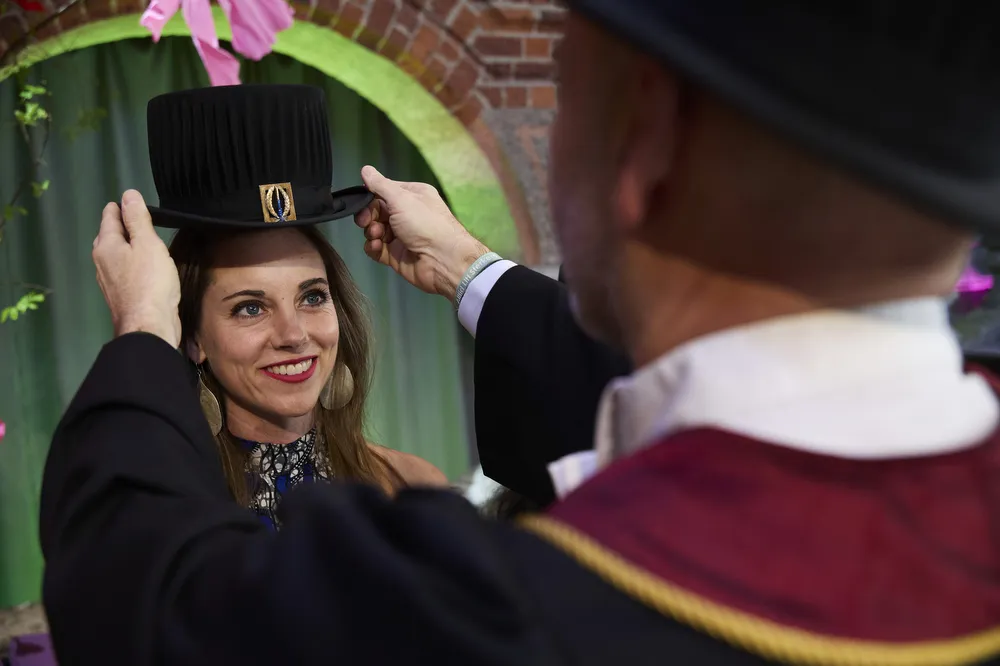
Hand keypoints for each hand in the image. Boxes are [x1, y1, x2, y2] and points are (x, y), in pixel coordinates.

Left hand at [92, 190, 180, 346]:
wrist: (148, 325)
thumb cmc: (150, 281)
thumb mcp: (148, 244)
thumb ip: (137, 219)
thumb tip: (128, 194)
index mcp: (106, 244)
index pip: (109, 215)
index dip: (124, 207)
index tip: (139, 206)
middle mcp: (101, 261)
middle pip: (108, 235)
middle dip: (123, 227)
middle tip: (144, 223)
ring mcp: (107, 281)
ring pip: (115, 255)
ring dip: (128, 248)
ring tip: (147, 245)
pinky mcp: (119, 295)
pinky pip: (122, 272)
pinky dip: (132, 265)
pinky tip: (145, 270)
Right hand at [355, 166, 489, 301]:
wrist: (442, 260)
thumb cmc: (425, 224)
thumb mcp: (401, 198)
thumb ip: (380, 185)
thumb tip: (365, 169)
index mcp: (412, 196)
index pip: (384, 191)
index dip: (371, 196)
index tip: (362, 201)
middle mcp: (407, 214)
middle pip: (377, 211)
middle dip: (368, 216)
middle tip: (366, 222)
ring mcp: (402, 236)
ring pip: (375, 230)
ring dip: (371, 232)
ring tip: (377, 236)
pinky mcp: (396, 255)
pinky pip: (377, 249)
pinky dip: (373, 247)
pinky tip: (377, 247)